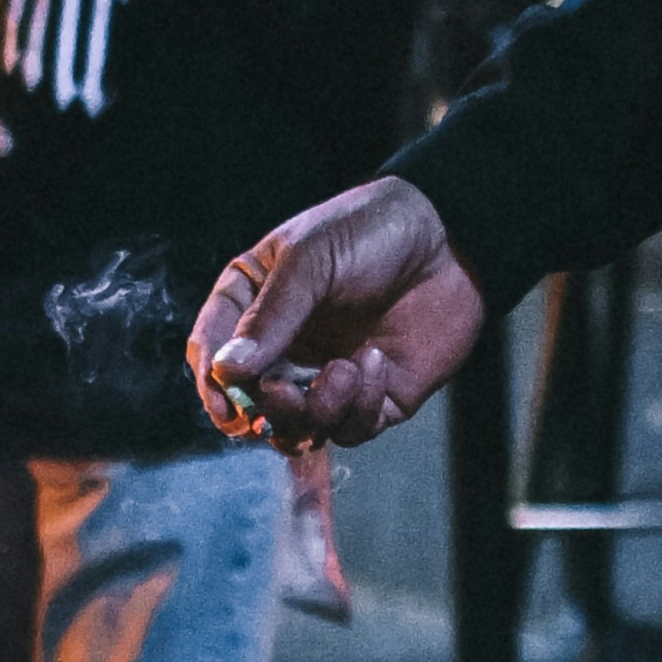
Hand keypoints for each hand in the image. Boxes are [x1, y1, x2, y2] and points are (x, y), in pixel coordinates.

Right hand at [191, 176, 487, 446]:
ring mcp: (325, 375)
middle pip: (249, 405)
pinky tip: (377, 363)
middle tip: (284, 394)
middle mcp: (284, 346)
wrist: (450, 240)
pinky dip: (358, 408)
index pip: (211, 354)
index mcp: (253, 304)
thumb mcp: (310, 260)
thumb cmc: (370, 232)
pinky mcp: (371, 397)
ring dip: (313, 414)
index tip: (225, 399)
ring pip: (296, 430)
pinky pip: (349, 429)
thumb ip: (270, 316)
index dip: (212, 384)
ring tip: (344, 372)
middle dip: (264, 410)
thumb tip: (227, 372)